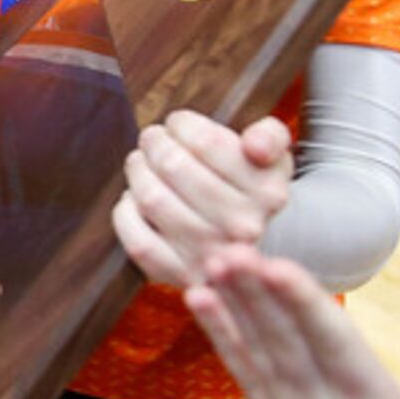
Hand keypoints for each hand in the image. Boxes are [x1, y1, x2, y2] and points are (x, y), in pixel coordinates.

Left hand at [110, 111, 292, 289]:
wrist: (246, 248)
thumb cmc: (249, 188)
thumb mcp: (273, 156)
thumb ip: (270, 137)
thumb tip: (255, 147)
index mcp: (267, 192)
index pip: (206, 142)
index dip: (182, 124)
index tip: (178, 123)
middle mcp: (243, 228)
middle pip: (173, 166)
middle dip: (155, 143)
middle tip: (152, 138)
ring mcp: (210, 255)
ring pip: (152, 198)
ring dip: (137, 172)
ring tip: (140, 162)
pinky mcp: (179, 274)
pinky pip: (138, 240)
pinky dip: (126, 213)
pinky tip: (134, 199)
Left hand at [187, 251, 399, 398]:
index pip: (334, 348)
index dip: (306, 307)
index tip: (280, 268)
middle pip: (285, 339)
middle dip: (257, 293)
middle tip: (231, 245)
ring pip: (256, 347)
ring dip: (232, 303)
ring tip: (209, 258)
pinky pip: (241, 364)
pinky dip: (220, 330)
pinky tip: (197, 296)